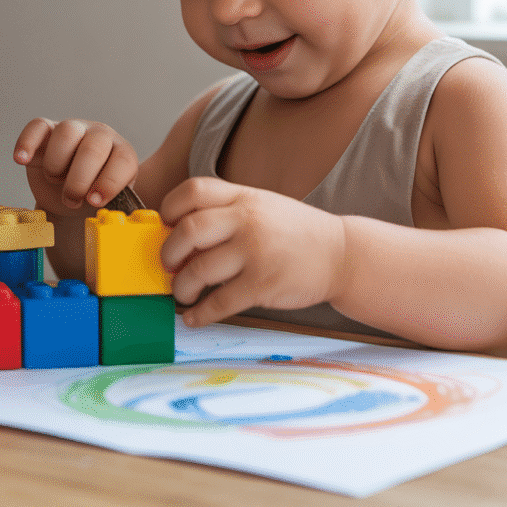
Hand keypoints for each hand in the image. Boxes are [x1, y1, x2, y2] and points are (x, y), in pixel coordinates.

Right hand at [13, 117, 137, 216]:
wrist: (73, 191)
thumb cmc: (93, 196)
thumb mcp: (109, 202)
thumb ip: (113, 206)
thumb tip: (107, 215)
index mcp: (122, 154)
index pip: (123, 161)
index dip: (109, 183)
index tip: (94, 201)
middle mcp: (101, 137)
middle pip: (93, 148)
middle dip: (79, 180)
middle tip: (71, 199)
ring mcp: (75, 130)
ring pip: (67, 132)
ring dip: (57, 163)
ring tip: (55, 180)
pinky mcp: (48, 131)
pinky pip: (38, 127)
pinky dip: (27, 142)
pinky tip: (22, 160)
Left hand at [160, 177, 346, 326]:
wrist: (341, 254)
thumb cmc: (296, 231)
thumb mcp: (263, 205)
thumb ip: (227, 211)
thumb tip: (179, 233)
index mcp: (245, 196)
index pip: (193, 190)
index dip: (169, 207)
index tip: (165, 225)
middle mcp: (248, 220)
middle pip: (188, 230)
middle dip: (169, 252)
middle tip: (169, 264)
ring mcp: (255, 253)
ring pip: (199, 270)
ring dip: (181, 287)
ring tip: (183, 292)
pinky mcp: (263, 285)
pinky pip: (219, 303)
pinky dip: (200, 314)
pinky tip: (195, 316)